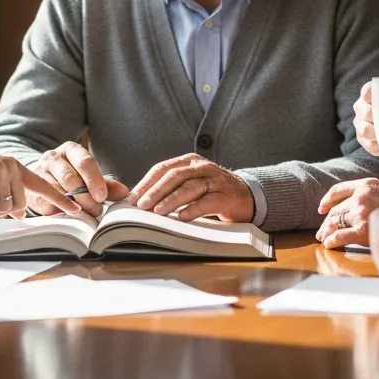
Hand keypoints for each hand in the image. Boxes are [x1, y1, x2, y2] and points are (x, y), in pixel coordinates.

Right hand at [0, 141, 81, 217]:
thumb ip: (8, 198)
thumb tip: (19, 215)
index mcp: (16, 168)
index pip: (43, 186)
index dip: (60, 200)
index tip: (77, 210)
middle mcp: (12, 166)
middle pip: (19, 205)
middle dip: (1, 208)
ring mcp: (1, 169)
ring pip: (4, 207)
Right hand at [28, 141, 130, 216]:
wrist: (40, 178)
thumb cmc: (71, 176)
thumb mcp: (89, 176)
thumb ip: (105, 184)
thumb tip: (124, 192)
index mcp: (71, 149)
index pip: (85, 161)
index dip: (95, 180)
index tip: (102, 197)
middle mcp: (53, 157)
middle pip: (70, 177)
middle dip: (85, 197)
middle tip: (96, 210)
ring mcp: (39, 172)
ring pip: (57, 191)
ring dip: (73, 206)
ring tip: (85, 214)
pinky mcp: (31, 189)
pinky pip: (46, 202)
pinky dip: (59, 211)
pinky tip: (68, 216)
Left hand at [129, 153, 254, 222]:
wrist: (245, 196)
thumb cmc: (211, 191)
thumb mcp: (190, 183)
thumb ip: (170, 187)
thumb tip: (140, 199)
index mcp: (189, 161)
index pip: (163, 168)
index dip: (146, 183)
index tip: (133, 197)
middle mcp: (202, 167)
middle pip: (175, 176)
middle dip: (155, 191)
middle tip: (142, 205)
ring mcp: (215, 180)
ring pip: (190, 187)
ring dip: (171, 199)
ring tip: (158, 211)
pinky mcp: (226, 196)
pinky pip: (208, 201)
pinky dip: (193, 209)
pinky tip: (182, 217)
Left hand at [316, 178, 378, 248]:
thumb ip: (370, 196)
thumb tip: (355, 209)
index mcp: (365, 184)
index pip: (338, 190)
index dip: (327, 200)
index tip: (322, 209)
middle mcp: (361, 196)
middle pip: (335, 210)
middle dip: (326, 222)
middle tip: (321, 232)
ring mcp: (361, 212)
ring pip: (334, 222)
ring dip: (326, 232)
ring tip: (323, 239)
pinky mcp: (362, 229)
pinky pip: (340, 235)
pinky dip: (332, 240)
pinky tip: (329, 244)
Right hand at [353, 73, 378, 157]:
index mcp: (369, 94)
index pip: (366, 91)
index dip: (370, 93)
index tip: (378, 97)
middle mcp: (361, 108)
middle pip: (363, 110)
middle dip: (373, 115)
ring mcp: (361, 125)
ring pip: (364, 130)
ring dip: (375, 133)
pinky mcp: (364, 140)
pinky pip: (369, 146)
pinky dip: (378, 147)